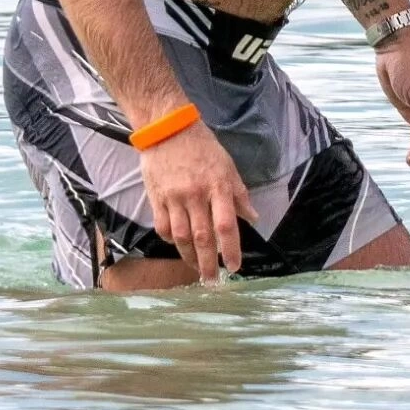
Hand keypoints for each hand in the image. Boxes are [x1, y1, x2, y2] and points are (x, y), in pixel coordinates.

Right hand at [139, 119, 258, 282]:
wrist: (167, 127)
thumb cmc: (202, 145)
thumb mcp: (227, 164)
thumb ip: (239, 194)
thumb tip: (253, 218)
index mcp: (217, 186)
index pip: (225, 225)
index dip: (230, 249)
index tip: (234, 267)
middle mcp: (195, 195)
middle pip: (202, 238)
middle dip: (208, 264)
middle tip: (212, 282)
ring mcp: (174, 198)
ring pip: (181, 237)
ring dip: (189, 257)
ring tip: (196, 268)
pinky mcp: (156, 198)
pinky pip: (163, 227)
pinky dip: (171, 240)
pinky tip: (178, 244)